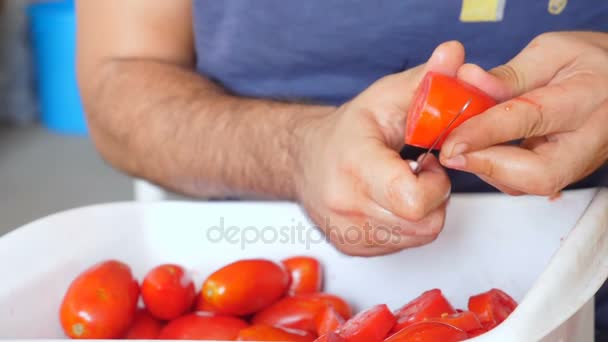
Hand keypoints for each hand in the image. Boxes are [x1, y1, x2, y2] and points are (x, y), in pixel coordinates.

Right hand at [294, 42, 464, 255]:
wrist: (303, 159)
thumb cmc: (347, 130)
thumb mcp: (384, 97)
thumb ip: (425, 80)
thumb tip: (455, 54)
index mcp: (356, 165)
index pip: (412, 201)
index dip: (435, 185)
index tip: (428, 163)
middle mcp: (346, 205)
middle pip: (424, 223)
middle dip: (434, 196)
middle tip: (419, 171)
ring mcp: (347, 231)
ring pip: (417, 237)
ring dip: (422, 211)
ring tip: (405, 182)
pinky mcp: (351, 246)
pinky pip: (402, 246)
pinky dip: (406, 224)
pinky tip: (392, 200)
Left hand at [440, 32, 607, 195]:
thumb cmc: (591, 61)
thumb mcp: (551, 51)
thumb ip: (509, 74)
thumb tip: (468, 82)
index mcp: (585, 96)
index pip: (529, 119)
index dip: (484, 133)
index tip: (451, 142)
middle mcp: (588, 138)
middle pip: (539, 174)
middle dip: (489, 167)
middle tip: (452, 153)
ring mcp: (581, 162)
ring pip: (531, 184)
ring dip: (489, 169)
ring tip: (464, 144)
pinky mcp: (569, 173)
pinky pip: (529, 183)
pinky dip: (499, 170)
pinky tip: (482, 150)